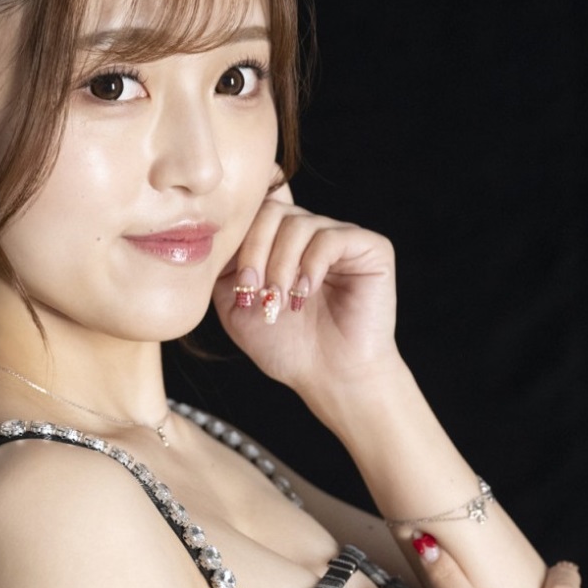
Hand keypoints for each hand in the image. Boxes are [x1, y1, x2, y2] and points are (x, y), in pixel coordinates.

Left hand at [214, 181, 399, 402]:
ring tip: (279, 302)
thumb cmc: (287, 347)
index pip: (255, 210)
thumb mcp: (237, 305)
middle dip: (254, 251)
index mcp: (281, 242)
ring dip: (280, 265)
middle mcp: (312, 233)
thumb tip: (216, 233)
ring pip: (298, 224)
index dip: (239, 237)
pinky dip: (310, 266)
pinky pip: (330, 237)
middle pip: (272, 211)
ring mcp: (341, 237)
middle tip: (252, 292)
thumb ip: (223, 267)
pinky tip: (304, 294)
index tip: (237, 282)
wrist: (330, 377)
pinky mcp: (370, 248)